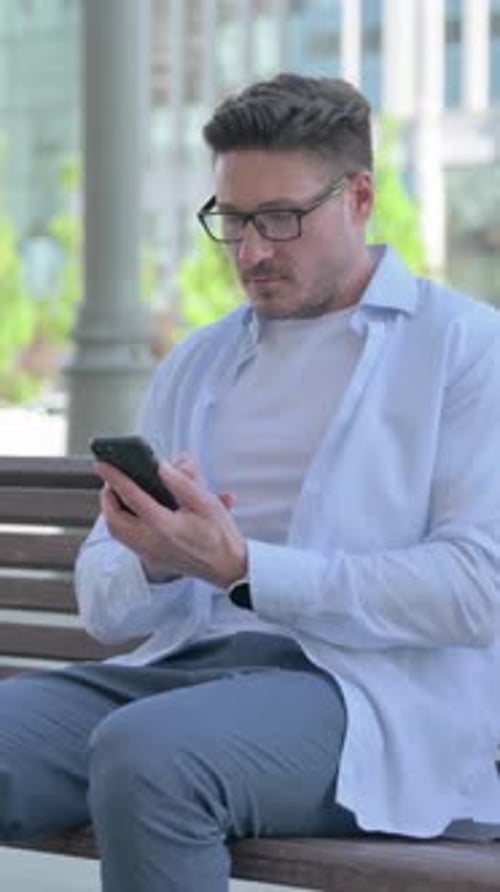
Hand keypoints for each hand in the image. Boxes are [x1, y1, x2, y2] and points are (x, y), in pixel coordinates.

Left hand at [95, 454, 246, 587]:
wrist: (228, 567)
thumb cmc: (220, 534)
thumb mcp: (206, 502)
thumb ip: (182, 482)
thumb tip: (161, 466)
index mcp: (166, 526)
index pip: (132, 497)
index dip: (116, 477)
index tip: (103, 464)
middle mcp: (152, 542)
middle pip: (114, 520)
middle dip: (107, 497)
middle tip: (110, 479)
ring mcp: (149, 553)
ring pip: (116, 532)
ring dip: (111, 511)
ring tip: (117, 492)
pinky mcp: (151, 558)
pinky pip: (125, 540)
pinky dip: (121, 522)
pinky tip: (129, 510)